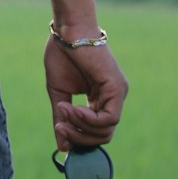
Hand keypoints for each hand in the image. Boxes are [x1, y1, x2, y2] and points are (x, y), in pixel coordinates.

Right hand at [44, 35, 127, 151]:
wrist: (68, 31)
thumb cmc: (62, 55)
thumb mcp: (59, 94)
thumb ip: (63, 119)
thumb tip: (62, 148)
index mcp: (100, 99)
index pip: (97, 131)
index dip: (79, 137)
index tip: (60, 130)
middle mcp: (113, 98)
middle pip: (103, 136)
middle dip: (80, 137)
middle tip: (60, 126)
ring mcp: (117, 93)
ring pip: (106, 130)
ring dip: (81, 126)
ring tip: (63, 110)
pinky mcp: (117, 88)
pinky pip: (109, 118)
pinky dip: (88, 119)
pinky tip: (73, 108)